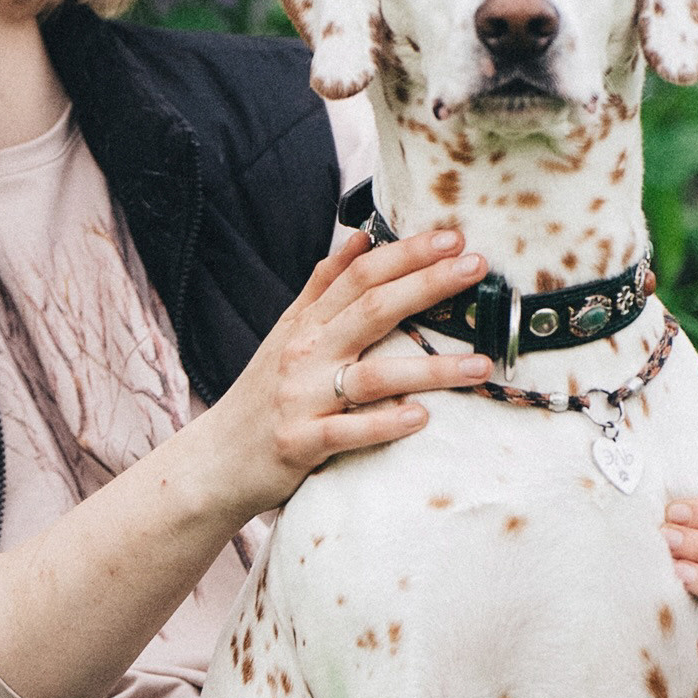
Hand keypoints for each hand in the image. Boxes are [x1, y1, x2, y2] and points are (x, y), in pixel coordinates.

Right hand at [197, 227, 494, 520]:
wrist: (215, 460)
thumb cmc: (261, 395)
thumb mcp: (286, 332)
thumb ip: (322, 286)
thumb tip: (359, 237)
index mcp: (306, 324)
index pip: (358, 275)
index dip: (405, 252)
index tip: (451, 237)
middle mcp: (305, 353)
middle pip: (371, 309)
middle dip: (426, 284)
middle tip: (475, 266)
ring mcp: (302, 398)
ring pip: (372, 376)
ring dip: (430, 369)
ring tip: (481, 365)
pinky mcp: (300, 443)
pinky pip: (347, 432)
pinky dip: (383, 425)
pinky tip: (420, 418)